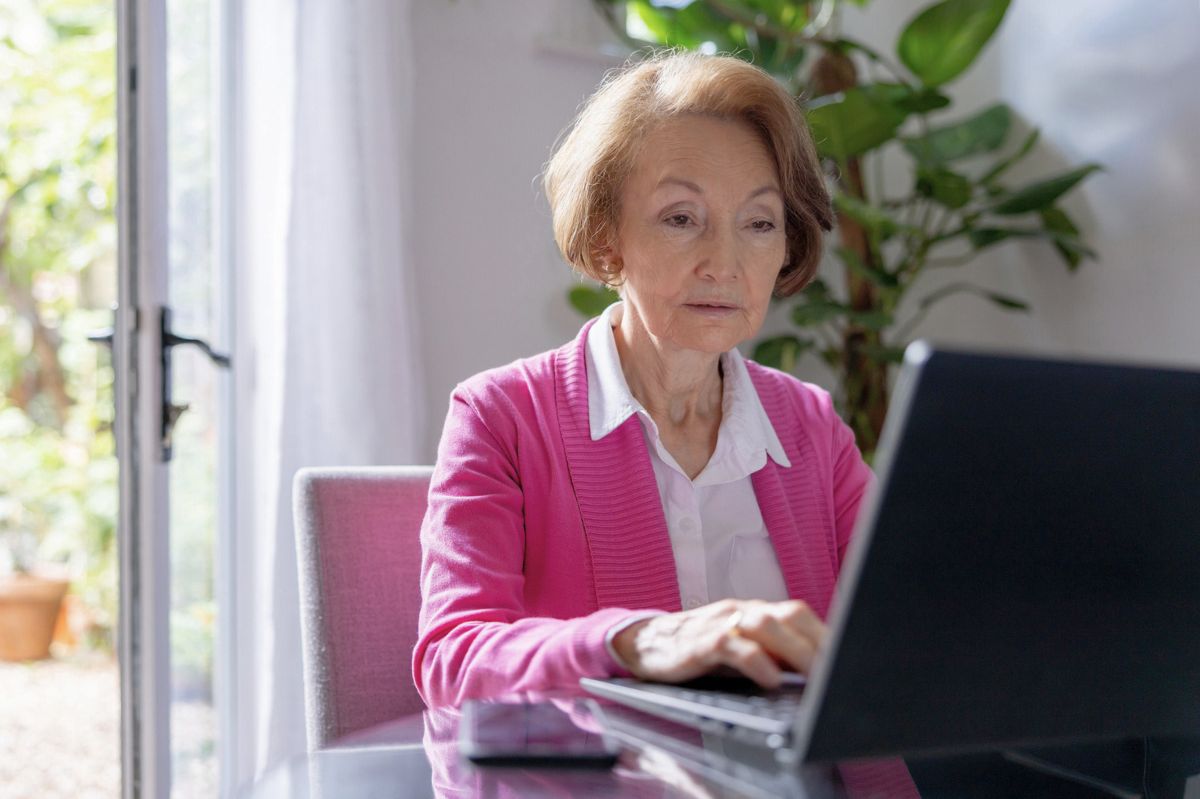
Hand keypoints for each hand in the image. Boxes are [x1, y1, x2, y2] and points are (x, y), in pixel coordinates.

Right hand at [611, 598, 826, 688]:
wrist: (643, 644)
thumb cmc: (698, 650)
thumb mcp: (739, 649)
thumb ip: (772, 653)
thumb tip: (815, 672)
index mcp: (755, 612)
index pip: (799, 614)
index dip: (826, 634)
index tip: (850, 657)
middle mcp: (741, 611)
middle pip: (789, 615)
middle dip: (818, 643)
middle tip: (839, 671)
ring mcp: (719, 623)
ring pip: (764, 625)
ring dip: (795, 651)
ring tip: (815, 677)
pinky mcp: (697, 643)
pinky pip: (731, 645)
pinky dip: (755, 661)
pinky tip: (770, 679)